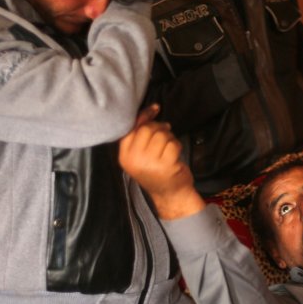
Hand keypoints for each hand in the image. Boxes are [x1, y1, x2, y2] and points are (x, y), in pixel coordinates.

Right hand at [119, 105, 204, 219]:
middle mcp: (134, 160)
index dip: (144, 116)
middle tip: (166, 133)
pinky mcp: (166, 166)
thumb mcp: (141, 154)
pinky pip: (173, 144)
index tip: (155, 109)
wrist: (170, 195)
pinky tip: (175, 154)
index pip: (131, 129)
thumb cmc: (156, 170)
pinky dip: (177, 145)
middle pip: (147, 129)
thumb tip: (150, 110)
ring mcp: (150, 163)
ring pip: (161, 135)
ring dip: (170, 137)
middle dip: (160, 128)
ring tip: (169, 147)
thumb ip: (140, 134)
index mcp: (125, 156)